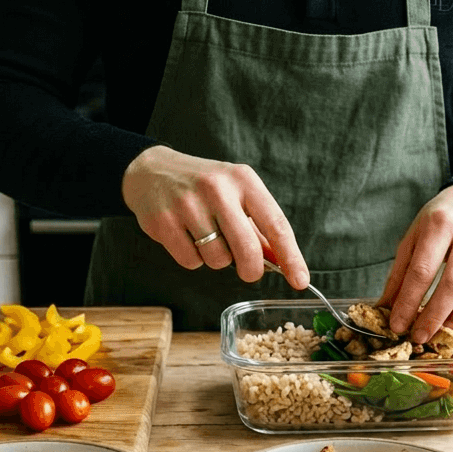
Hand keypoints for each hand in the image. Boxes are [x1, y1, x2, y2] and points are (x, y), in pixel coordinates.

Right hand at [121, 145, 308, 288]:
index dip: (291, 257)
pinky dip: (193, 259)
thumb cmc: (203, 186)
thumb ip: (259, 229)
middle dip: (251, 269)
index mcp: (243, 180)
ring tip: (206, 238)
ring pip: (217, 259)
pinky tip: (186, 238)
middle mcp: (217, 188)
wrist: (152, 171)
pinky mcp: (164, 221)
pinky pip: (191, 261)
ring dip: (217, 259)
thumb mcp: (237, 195)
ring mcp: (188, 204)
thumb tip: (282, 263)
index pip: (275, 224)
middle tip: (248, 271)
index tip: (300, 280)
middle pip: (247, 249)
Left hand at [377, 184, 452, 342]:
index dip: (408, 303)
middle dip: (435, 316)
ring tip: (448, 324)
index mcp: (440, 223)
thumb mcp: (414, 236)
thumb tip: (386, 309)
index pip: (422, 270)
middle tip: (420, 336)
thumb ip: (401, 271)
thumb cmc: (441, 221)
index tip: (398, 326)